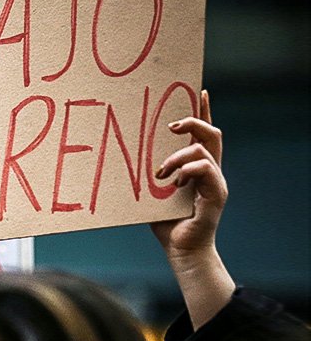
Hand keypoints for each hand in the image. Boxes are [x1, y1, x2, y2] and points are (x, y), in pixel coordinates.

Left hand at [149, 90, 226, 259]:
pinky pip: (206, 170)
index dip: (203, 111)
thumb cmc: (164, 220)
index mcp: (196, 167)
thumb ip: (150, 171)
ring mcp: (216, 181)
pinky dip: (187, 171)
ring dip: (178, 157)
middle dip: (194, 121)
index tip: (199, 90)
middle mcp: (210, 170)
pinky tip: (173, 183)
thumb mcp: (152, 190)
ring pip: (203, 150)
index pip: (203, 133)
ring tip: (161, 173)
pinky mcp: (217, 194)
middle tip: (171, 125)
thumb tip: (124, 152)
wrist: (180, 249)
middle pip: (212, 133)